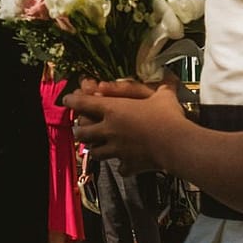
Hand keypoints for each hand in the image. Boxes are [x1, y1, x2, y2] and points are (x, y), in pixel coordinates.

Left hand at [69, 78, 183, 173]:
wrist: (175, 144)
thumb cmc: (167, 116)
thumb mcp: (164, 96)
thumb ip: (164, 85)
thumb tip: (170, 74)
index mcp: (113, 110)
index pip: (83, 103)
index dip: (72, 100)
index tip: (67, 99)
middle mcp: (110, 130)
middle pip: (82, 132)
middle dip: (79, 131)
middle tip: (79, 130)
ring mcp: (117, 149)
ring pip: (95, 153)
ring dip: (94, 150)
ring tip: (95, 148)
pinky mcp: (128, 164)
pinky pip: (120, 168)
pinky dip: (122, 166)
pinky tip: (125, 165)